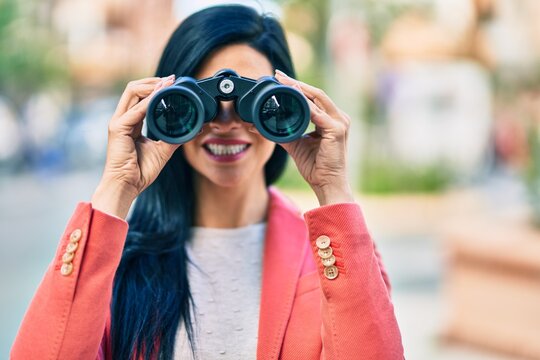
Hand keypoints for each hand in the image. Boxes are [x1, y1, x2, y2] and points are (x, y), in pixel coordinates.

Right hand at [91, 76, 179, 217]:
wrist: (127, 186)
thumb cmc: (140, 171)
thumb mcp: (162, 150)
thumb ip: (174, 136)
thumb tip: (193, 128)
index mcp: (130, 123)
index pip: (139, 96)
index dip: (156, 87)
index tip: (173, 83)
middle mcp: (122, 119)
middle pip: (134, 89)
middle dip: (153, 81)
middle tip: (172, 79)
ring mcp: (118, 122)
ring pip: (132, 92)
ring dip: (151, 86)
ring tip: (168, 83)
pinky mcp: (117, 129)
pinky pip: (135, 110)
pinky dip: (149, 102)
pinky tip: (161, 97)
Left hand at [275, 70, 353, 205]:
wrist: (327, 183)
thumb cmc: (315, 166)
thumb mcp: (296, 144)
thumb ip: (282, 132)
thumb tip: (259, 126)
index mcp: (331, 119)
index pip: (314, 97)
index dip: (297, 86)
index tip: (280, 78)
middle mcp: (339, 117)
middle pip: (316, 93)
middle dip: (296, 83)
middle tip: (278, 74)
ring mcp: (340, 123)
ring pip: (317, 98)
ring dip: (299, 89)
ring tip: (283, 82)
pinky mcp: (337, 130)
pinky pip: (317, 114)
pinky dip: (304, 105)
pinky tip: (292, 98)